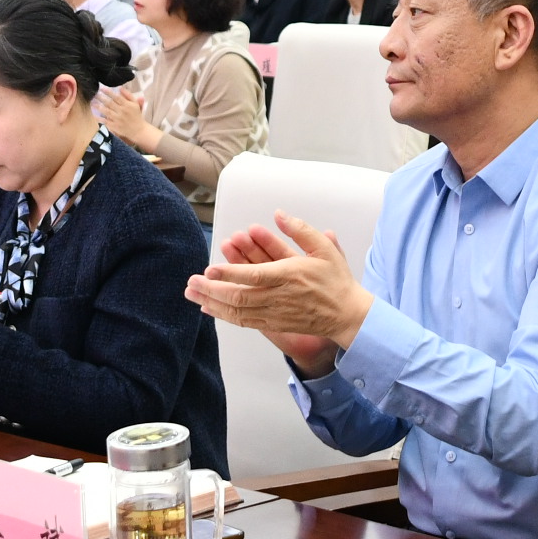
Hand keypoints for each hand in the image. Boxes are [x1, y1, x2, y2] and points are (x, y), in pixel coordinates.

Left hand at [93, 82, 161, 151]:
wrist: (138, 130)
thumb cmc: (137, 115)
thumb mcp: (135, 104)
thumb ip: (128, 95)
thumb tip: (120, 87)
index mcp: (127, 105)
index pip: (116, 97)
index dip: (108, 92)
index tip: (102, 88)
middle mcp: (122, 111)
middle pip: (110, 103)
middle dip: (101, 98)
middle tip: (94, 93)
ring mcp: (117, 119)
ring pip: (106, 111)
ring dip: (98, 107)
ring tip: (92, 102)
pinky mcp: (114, 126)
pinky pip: (105, 121)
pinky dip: (99, 118)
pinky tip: (93, 115)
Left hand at [184, 214, 371, 373]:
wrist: (347, 314)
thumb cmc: (335, 280)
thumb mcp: (324, 248)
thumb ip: (300, 230)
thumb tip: (279, 214)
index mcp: (291, 275)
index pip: (255, 275)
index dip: (230, 273)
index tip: (210, 269)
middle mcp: (280, 297)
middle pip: (240, 296)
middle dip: (212, 290)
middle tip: (190, 282)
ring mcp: (276, 313)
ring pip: (238, 311)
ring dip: (213, 303)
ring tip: (192, 294)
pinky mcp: (274, 324)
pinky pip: (245, 321)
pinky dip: (225, 315)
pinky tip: (209, 308)